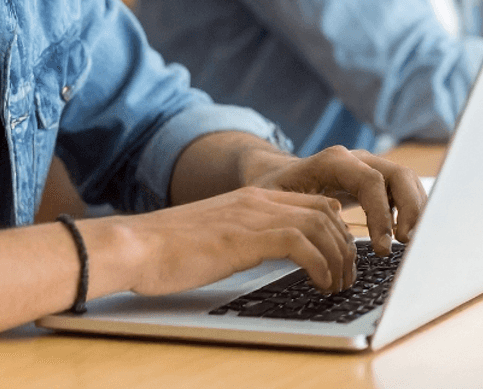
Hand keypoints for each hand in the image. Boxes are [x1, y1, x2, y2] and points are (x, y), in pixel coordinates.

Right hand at [124, 186, 357, 295]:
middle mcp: (257, 200)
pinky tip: (319, 283)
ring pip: (319, 225)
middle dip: (345, 246)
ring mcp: (251, 216)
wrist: (135, 245)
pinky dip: (319, 265)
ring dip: (338, 258)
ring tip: (338, 285)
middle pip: (325, 211)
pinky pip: (299, 243)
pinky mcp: (244, 237)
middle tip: (347, 277)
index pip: (313, 202)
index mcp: (252, 198)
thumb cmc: (169, 250)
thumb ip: (245, 237)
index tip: (342, 259)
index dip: (336, 230)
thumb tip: (268, 255)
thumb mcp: (218, 236)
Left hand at [244, 145, 426, 255]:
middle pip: (398, 175)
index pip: (370, 181)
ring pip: (406, 181)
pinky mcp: (375, 181)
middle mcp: (356, 159)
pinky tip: (404, 236)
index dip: (381, 213)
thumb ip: (292, 213)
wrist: (276, 174)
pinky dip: (411, 211)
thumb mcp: (272, 198)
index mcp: (333, 161)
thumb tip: (317, 236)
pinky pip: (403, 190)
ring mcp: (368, 167)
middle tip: (406, 244)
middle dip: (410, 209)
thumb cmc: (273, 189)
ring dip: (415, 211)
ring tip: (409, 243)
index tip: (382, 246)